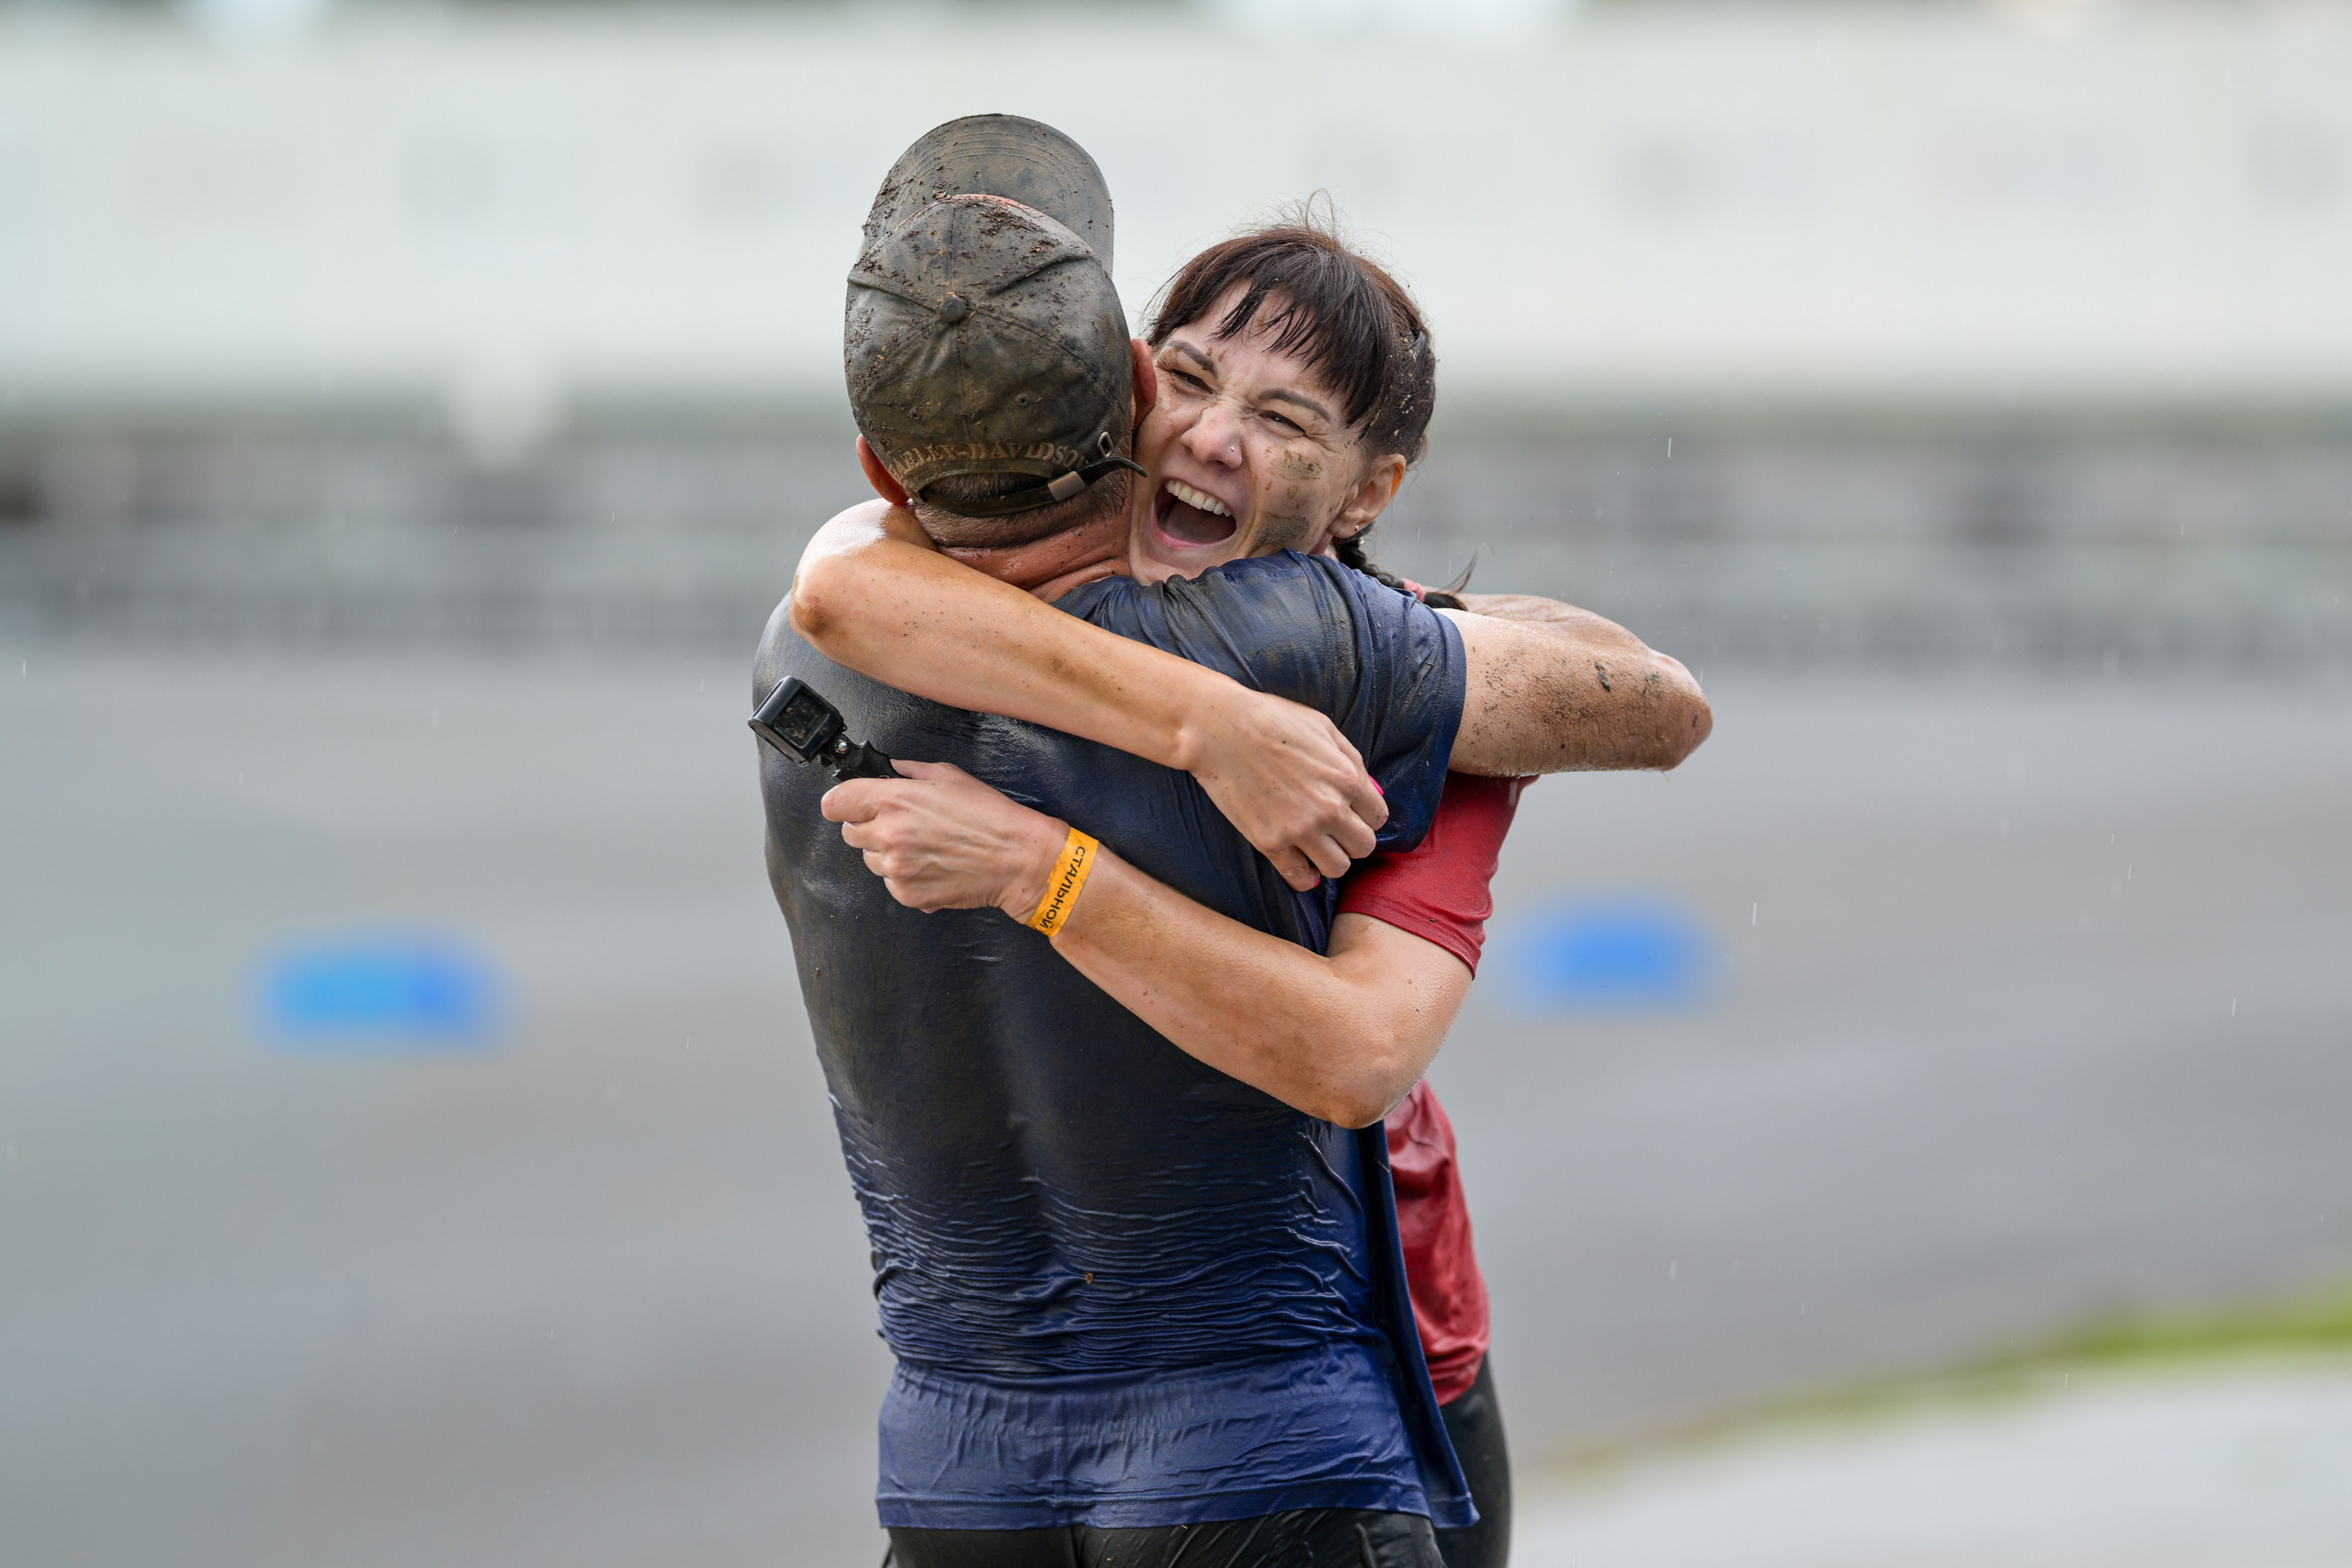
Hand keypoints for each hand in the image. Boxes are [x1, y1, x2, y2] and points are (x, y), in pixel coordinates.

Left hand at [821, 761, 1069, 919]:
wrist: (1016, 860)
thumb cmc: (990, 817)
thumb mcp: (950, 777)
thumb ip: (910, 771)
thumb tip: (888, 770)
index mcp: (895, 800)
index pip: (835, 804)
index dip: (844, 803)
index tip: (852, 805)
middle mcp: (889, 835)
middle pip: (850, 833)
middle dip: (869, 826)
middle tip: (900, 824)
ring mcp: (896, 868)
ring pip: (870, 860)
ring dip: (887, 853)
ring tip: (923, 846)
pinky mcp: (906, 894)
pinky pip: (890, 883)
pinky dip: (904, 876)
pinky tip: (931, 865)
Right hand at [1173, 686, 1387, 890]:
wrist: (1219, 730)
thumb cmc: (1272, 720)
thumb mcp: (1324, 728)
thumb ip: (1353, 762)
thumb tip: (1370, 792)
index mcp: (1346, 778)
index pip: (1378, 818)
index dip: (1365, 816)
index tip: (1352, 813)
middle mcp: (1329, 808)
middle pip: (1364, 847)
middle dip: (1353, 839)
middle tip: (1336, 831)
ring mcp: (1299, 829)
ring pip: (1338, 868)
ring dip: (1331, 860)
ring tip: (1319, 847)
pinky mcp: (1270, 842)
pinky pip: (1299, 877)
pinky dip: (1305, 877)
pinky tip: (1302, 866)